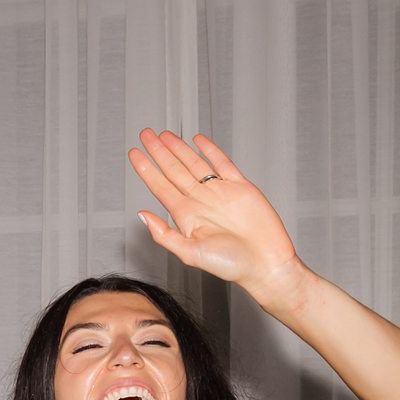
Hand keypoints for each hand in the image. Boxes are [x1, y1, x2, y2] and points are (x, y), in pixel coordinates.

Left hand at [128, 131, 307, 307]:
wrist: (265, 263)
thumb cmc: (231, 265)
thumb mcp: (190, 254)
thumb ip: (164, 235)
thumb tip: (142, 216)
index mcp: (186, 216)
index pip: (160, 187)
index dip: (146, 169)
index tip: (134, 154)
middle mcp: (200, 201)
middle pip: (174, 170)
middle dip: (159, 152)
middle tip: (146, 134)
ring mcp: (219, 192)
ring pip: (195, 163)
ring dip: (179, 148)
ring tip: (164, 135)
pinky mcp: (240, 187)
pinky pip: (223, 163)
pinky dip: (211, 150)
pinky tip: (198, 140)